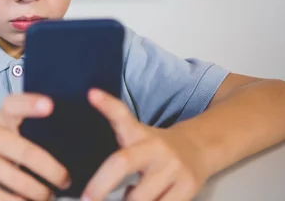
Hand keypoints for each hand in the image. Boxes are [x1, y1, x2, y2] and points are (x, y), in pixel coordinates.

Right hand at [0, 93, 70, 200]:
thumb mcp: (0, 119)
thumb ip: (25, 124)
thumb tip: (66, 142)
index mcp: (1, 116)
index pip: (16, 104)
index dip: (32, 104)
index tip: (50, 105)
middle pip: (27, 153)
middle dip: (53, 172)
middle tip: (65, 180)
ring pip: (17, 181)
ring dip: (39, 194)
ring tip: (48, 196)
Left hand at [81, 89, 208, 200]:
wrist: (198, 149)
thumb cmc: (153, 147)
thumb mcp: (132, 133)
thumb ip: (114, 128)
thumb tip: (90, 108)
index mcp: (138, 133)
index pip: (121, 115)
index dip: (106, 104)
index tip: (91, 94)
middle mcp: (155, 147)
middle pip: (123, 162)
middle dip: (100, 184)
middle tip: (87, 198)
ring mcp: (174, 167)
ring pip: (140, 198)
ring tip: (130, 195)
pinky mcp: (189, 187)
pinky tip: (150, 199)